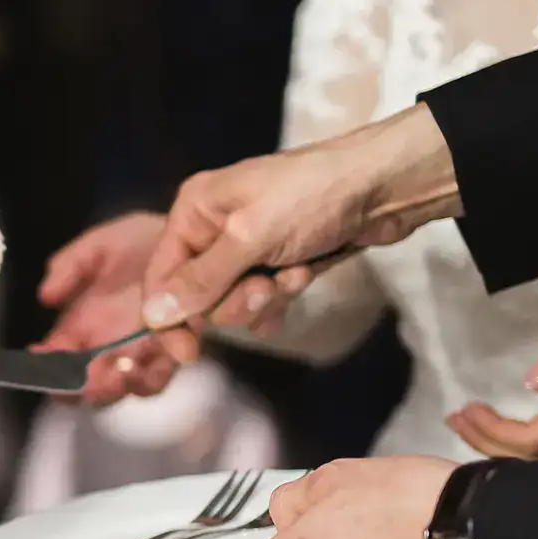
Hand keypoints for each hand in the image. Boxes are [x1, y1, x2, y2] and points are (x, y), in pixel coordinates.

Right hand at [38, 213, 182, 403]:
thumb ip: (71, 265)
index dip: (45, 366)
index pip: (56, 359)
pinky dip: (147, 376)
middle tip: (84, 378)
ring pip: (122, 387)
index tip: (41, 357)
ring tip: (117, 372)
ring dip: (115, 387)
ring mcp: (141, 354)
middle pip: (86, 386)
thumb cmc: (144, 243)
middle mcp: (107, 347)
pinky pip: (158, 376)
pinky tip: (141, 364)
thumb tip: (45, 297)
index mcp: (82, 326)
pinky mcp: (172, 352)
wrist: (195, 239)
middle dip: (81, 388)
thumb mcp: (101, 245)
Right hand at [140, 104, 460, 361]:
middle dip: (235, 300)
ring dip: (265, 297)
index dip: (169, 316)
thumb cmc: (312, 198)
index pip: (161, 276)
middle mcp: (214, 229)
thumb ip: (201, 280)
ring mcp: (247, 246)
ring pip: (234, 301)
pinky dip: (281, 298)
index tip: (189, 353)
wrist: (386, 185)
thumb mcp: (250, 238)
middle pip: (199, 294)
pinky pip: (263, 298)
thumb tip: (152, 315)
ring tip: (294, 275)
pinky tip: (303, 279)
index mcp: (195, 211)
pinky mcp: (278, 260)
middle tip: (266, 288)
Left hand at [448, 316, 537, 456]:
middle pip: (530, 461)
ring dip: (502, 448)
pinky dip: (526, 452)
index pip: (532, 441)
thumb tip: (531, 381)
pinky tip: (506, 436)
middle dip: (486, 442)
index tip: (463, 409)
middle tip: (454, 418)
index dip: (492, 431)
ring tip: (469, 425)